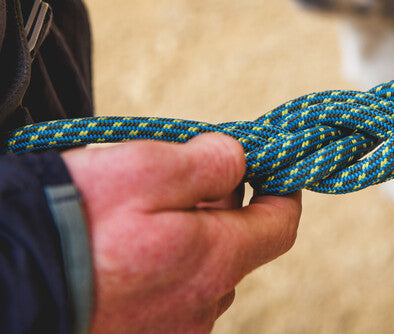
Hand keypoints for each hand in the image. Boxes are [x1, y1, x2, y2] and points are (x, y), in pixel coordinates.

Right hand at [62, 133, 301, 333]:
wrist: (3, 282)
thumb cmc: (71, 221)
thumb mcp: (147, 168)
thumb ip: (210, 161)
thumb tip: (241, 159)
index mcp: (214, 262)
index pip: (280, 226)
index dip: (282, 189)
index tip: (270, 165)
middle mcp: (201, 307)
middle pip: (238, 247)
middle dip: (225, 206)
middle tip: (186, 175)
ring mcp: (170, 331)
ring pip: (203, 273)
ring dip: (191, 237)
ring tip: (144, 211)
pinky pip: (171, 296)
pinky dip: (164, 266)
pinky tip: (126, 248)